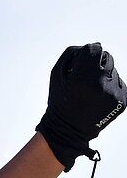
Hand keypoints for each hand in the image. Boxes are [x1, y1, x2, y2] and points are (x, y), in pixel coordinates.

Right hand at [36, 42, 125, 172]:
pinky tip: (99, 99)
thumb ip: (72, 54)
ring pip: (114, 71)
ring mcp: (114, 94)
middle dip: (96, 65)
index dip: (87, 54)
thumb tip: (94, 46)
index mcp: (82, 78)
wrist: (68, 131)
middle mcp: (101, 85)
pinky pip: (120, 84)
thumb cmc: (60, 102)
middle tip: (85, 80)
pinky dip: (110, 88)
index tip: (82, 62)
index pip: (95, 49)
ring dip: (103, 77)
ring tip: (91, 93)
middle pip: (107, 57)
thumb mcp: (56, 76)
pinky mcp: (123, 101)